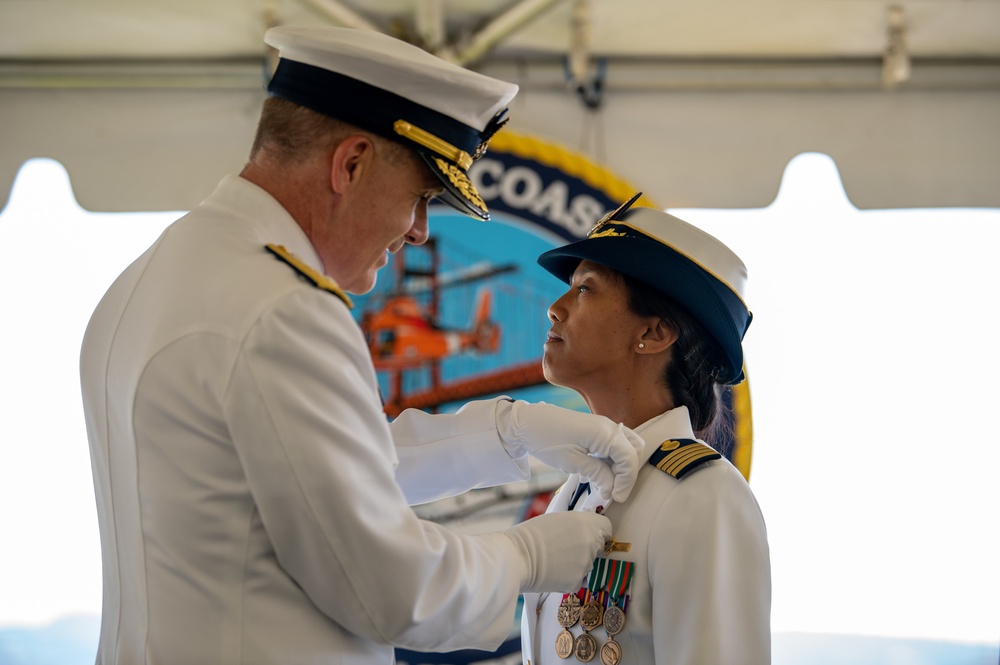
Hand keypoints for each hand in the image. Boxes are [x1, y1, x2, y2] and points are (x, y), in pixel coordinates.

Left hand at [498, 400, 643, 502]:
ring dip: (622, 466)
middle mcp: (609, 426)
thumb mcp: (572, 462)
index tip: (616, 498)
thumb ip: (597, 474)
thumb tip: (612, 489)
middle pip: (634, 451)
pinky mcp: (596, 429)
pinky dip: (614, 459)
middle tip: (612, 491)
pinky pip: (615, 444)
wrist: (526, 423)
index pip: (629, 459)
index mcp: (605, 433)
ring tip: (606, 482)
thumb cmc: (546, 440)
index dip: (626, 481)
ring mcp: (603, 426)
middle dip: (627, 473)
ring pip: (627, 447)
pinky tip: (600, 471)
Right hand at [503, 512, 610, 592]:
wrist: (515, 557)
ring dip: (576, 563)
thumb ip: (576, 524)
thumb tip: (585, 529)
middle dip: (586, 548)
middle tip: (565, 548)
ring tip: (554, 560)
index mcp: (585, 523)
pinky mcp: (576, 582)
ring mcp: (585, 565)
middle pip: (597, 547)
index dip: (598, 531)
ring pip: (587, 564)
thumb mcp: (556, 519)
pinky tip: (553, 572)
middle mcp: (590, 544)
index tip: (590, 534)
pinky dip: (569, 577)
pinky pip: (578, 579)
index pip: (606, 528)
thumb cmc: (530, 535)